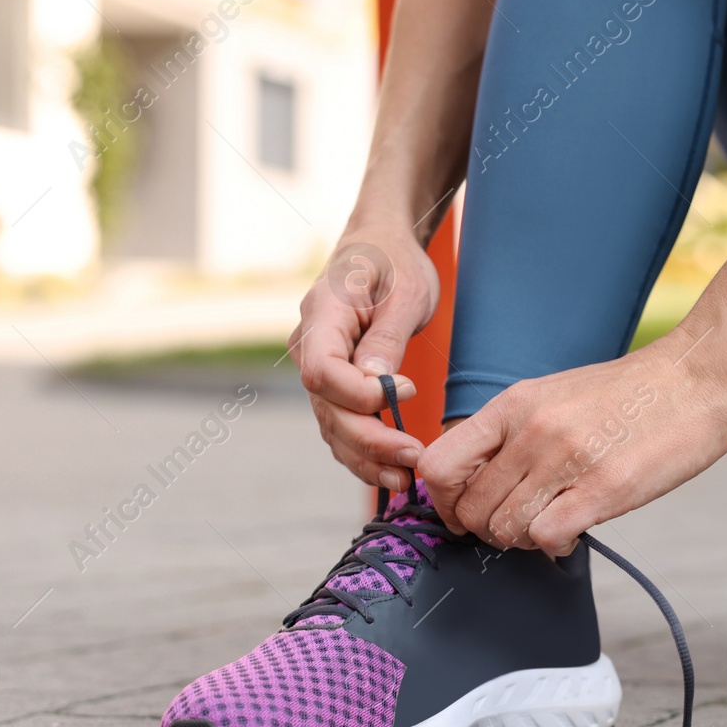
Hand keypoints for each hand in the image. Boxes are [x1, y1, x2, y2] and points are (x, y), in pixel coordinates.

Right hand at [293, 219, 437, 490]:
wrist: (381, 247)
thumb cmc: (394, 262)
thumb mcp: (405, 292)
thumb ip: (387, 339)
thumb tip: (379, 384)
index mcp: (321, 317)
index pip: (322, 372)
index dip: (359, 394)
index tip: (407, 391)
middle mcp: (310, 347)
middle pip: (327, 409)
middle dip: (370, 440)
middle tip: (416, 457)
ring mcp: (319, 370)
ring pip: (332, 426)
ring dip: (367, 457)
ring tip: (407, 478)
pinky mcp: (335, 386)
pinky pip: (342, 426)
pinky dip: (365, 452)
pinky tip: (394, 471)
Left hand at [418, 341, 726, 555]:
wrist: (695, 378)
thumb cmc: (628, 394)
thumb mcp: (553, 396)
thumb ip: (512, 434)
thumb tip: (480, 483)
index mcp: (514, 405)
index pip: (440, 465)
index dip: (444, 501)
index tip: (464, 512)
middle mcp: (532, 430)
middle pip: (472, 508)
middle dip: (488, 529)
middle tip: (519, 523)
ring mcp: (566, 460)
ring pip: (506, 529)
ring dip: (524, 538)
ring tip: (552, 521)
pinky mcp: (603, 488)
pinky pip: (547, 537)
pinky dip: (555, 544)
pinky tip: (575, 528)